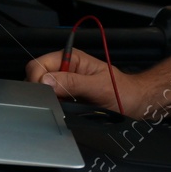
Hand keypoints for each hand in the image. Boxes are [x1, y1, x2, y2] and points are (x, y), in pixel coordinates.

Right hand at [24, 47, 140, 112]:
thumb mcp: (98, 86)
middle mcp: (65, 69)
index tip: (43, 94)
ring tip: (62, 108)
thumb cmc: (121, 92)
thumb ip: (72, 82)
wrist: (134, 104)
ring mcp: (64, 84)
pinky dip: (53, 107)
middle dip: (40, 91)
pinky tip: (63, 112)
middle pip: (36, 77)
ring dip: (48, 100)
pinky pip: (51, 101)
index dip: (37, 79)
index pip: (39, 64)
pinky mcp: (66, 98)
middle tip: (54, 103)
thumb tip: (46, 80)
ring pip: (42, 91)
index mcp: (71, 58)